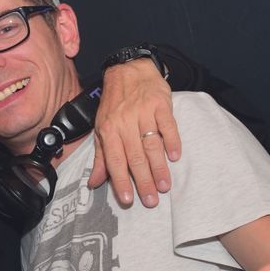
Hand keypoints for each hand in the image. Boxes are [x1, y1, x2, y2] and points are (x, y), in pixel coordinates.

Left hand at [89, 58, 180, 206]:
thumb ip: (101, 157)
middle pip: (135, 156)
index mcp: (108, 130)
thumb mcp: (102, 128)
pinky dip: (172, 141)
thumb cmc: (115, 103)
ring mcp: (144, 113)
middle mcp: (125, 122)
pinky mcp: (161, 104)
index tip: (128, 200)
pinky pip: (168, 125)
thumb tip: (94, 183)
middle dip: (143, 181)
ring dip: (159, 167)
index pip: (115, 160)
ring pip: (152, 144)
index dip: (121, 181)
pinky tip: (175, 157)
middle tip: (151, 201)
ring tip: (165, 186)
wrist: (128, 69)